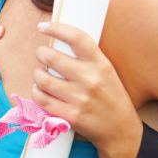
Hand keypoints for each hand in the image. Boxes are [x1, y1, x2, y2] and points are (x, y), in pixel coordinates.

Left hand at [32, 22, 139, 149]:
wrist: (120, 130)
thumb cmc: (111, 97)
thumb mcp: (107, 72)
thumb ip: (87, 58)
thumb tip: (59, 39)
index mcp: (101, 64)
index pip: (76, 37)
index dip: (57, 28)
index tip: (44, 26)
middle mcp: (90, 79)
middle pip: (51, 57)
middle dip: (41, 53)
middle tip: (42, 54)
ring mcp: (79, 99)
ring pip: (42, 79)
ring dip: (37, 74)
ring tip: (41, 75)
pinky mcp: (70, 116)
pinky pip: (42, 99)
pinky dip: (37, 93)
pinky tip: (42, 91)